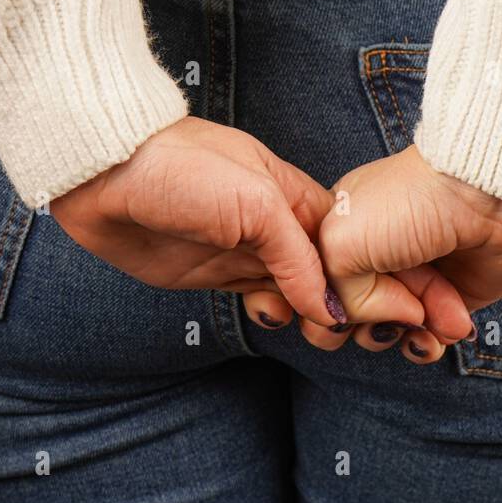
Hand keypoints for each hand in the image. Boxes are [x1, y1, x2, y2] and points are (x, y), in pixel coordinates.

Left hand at [49, 118, 357, 327]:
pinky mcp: (216, 274)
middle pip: (329, 271)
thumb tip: (328, 307)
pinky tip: (277, 318)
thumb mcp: (255, 202)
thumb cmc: (178, 167)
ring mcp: (246, 250)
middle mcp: (276, 224)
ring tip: (324, 334)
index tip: (398, 305)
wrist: (103, 175)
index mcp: (295, 195)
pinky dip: (277, 314)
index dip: (374, 273)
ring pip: (298, 291)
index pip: (349, 241)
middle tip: (366, 331)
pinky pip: (261, 300)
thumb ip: (296, 254)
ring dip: (315, 314)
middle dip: (350, 301)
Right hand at [243, 145, 501, 361]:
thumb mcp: (342, 244)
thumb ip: (336, 294)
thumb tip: (380, 321)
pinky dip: (432, 340)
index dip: (320, 307)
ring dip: (402, 336)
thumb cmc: (412, 200)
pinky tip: (442, 327)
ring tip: (421, 321)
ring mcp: (412, 278)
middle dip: (361, 327)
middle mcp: (373, 255)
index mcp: (339, 230)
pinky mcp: (448, 298)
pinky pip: (428, 338)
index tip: (334, 308)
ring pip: (387, 333)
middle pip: (347, 317)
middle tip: (379, 314)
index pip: (313, 286)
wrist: (485, 194)